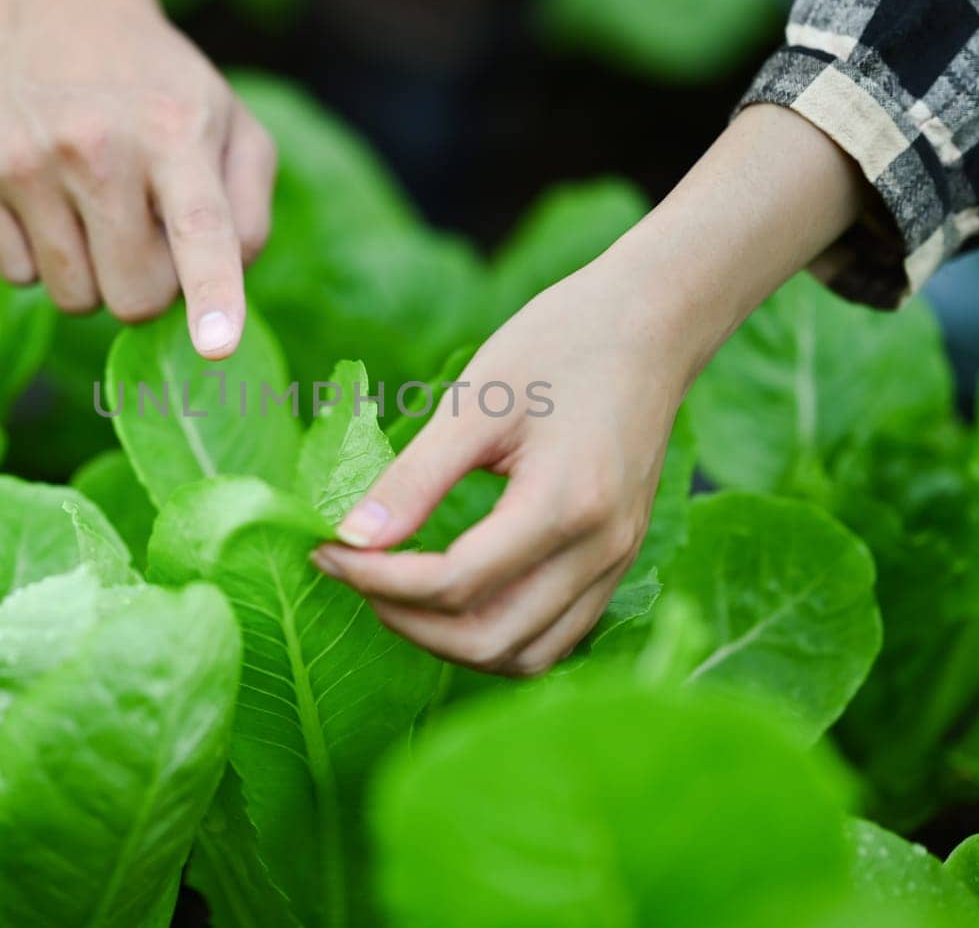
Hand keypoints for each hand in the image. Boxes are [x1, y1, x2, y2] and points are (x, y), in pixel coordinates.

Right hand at [0, 0, 275, 358]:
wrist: (60, 12)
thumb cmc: (164, 92)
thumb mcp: (233, 125)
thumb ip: (250, 210)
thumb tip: (223, 282)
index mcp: (176, 132)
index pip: (200, 227)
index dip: (211, 295)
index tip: (216, 347)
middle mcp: (97, 145)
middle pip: (134, 298)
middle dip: (150, 286)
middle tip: (146, 227)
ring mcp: (29, 162)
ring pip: (74, 299)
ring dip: (95, 273)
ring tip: (97, 205)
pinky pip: (19, 279)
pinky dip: (40, 256)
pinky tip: (51, 197)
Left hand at [311, 268, 684, 675]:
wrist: (653, 323)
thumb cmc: (562, 343)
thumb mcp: (475, 400)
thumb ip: (413, 477)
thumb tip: (349, 537)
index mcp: (566, 505)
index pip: (455, 583)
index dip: (377, 579)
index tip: (325, 549)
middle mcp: (600, 550)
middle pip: (488, 640)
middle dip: (405, 621)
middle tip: (353, 573)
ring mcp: (615, 562)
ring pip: (524, 655)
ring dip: (449, 643)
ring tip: (395, 594)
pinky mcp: (616, 560)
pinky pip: (553, 635)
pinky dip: (496, 635)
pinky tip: (451, 599)